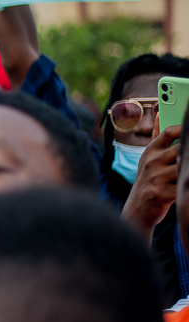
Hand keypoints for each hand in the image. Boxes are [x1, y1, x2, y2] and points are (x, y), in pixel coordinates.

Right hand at [121, 123, 180, 237]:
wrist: (137, 209)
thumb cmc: (148, 180)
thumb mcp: (148, 157)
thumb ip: (156, 136)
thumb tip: (160, 112)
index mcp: (150, 152)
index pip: (169, 132)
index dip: (185, 128)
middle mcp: (151, 163)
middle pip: (181, 149)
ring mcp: (156, 178)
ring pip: (184, 168)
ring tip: (188, 170)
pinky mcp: (162, 193)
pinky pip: (183, 186)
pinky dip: (188, 184)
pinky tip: (187, 184)